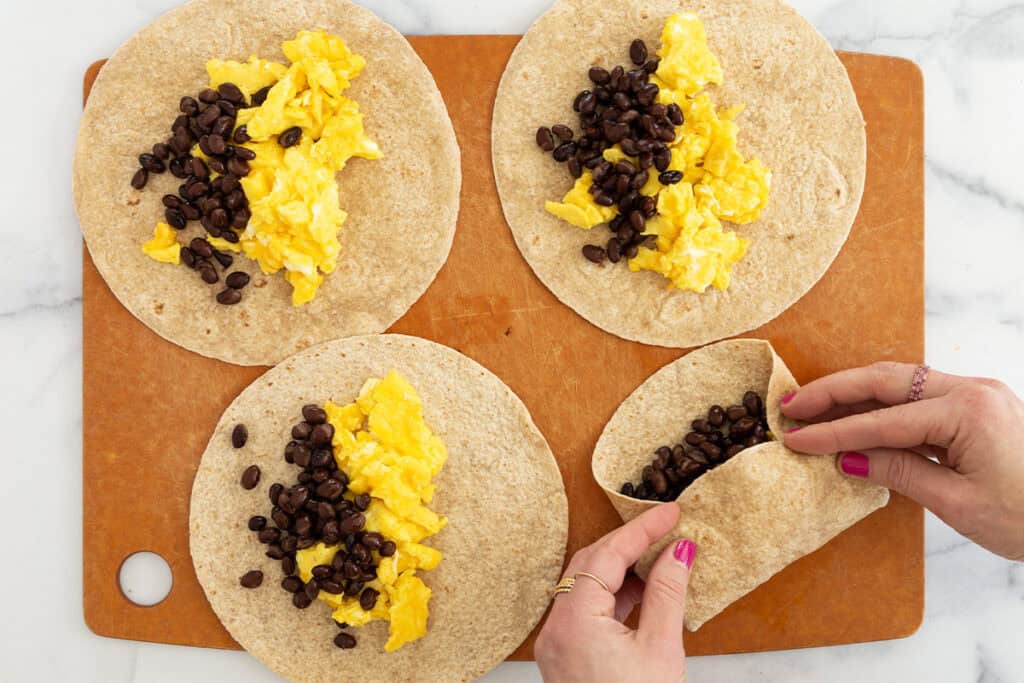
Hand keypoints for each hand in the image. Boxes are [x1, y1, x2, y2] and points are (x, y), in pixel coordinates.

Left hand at [535, 503, 693, 682]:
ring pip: (586, 585)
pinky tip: (643, 591)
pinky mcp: (565, 655)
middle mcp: (556, 630)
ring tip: (661, 558)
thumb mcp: (661, 650)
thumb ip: (667, 593)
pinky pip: (586, 609)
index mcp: (574, 623)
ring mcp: (557, 643)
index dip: (642, 529)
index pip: (607, 555)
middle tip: (666, 529)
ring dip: (623, 569)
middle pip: (591, 564)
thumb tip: (678, 552)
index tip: (669, 513)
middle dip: (630, 543)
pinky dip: (614, 595)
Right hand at [781, 361, 1023, 560]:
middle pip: (886, 381)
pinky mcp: (980, 405)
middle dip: (834, 392)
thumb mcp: (960, 503)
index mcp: (968, 411)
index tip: (796, 438)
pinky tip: (857, 416)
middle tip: (791, 405)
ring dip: (855, 393)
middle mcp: (972, 390)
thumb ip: (902, 472)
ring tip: (813, 406)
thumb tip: (850, 458)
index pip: (883, 421)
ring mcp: (977, 393)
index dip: (834, 432)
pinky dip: (883, 404)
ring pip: (901, 382)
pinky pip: (920, 396)